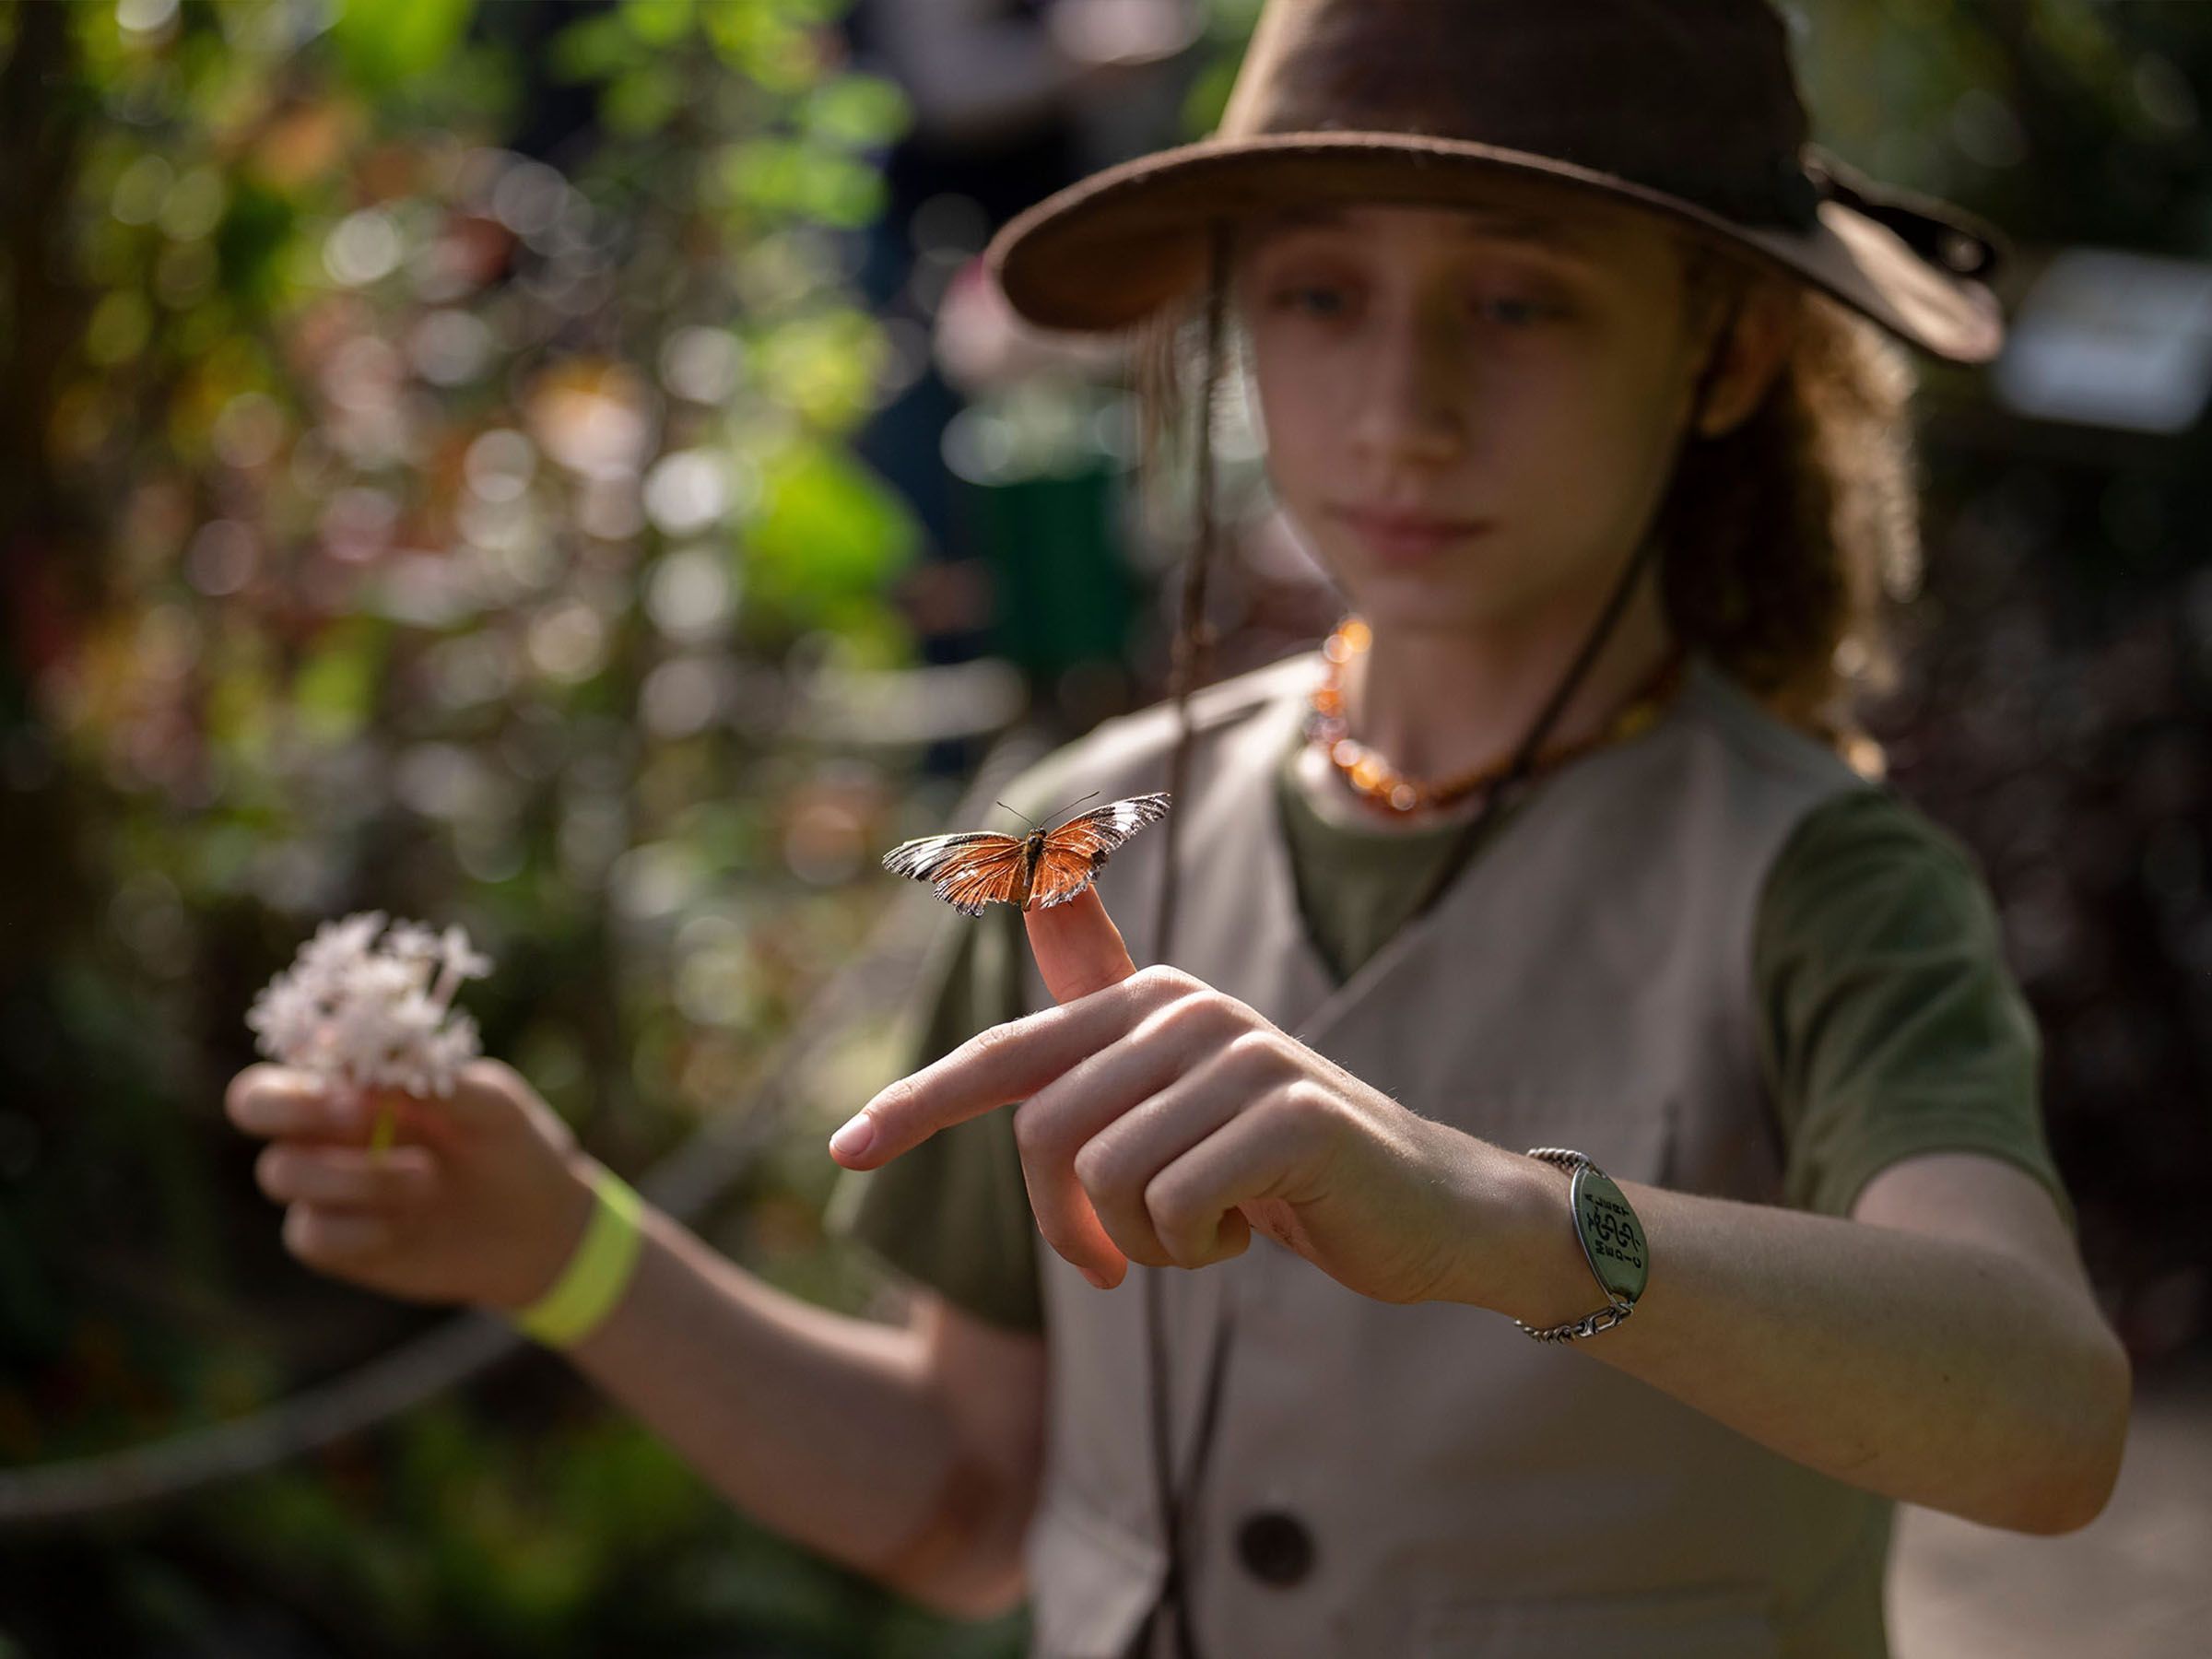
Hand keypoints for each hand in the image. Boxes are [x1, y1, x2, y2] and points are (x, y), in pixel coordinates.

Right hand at [225, 1058, 598, 1313]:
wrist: (537, 1226)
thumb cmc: (511, 1144)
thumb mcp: (491, 1103)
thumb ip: (435, 1078)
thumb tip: (373, 1070)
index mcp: (357, 1079)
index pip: (294, 1053)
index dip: (304, 1062)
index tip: (353, 1086)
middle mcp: (327, 1126)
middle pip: (252, 1103)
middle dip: (287, 1109)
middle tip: (356, 1116)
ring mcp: (325, 1185)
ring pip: (281, 1172)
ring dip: (353, 1175)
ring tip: (427, 1179)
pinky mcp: (336, 1241)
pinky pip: (307, 1234)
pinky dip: (353, 1230)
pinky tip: (401, 1229)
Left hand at [829, 888, 1494, 1302]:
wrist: (1421, 1206)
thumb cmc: (1273, 1162)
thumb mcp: (1175, 1084)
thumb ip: (1098, 988)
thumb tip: (1030, 865)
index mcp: (1144, 1001)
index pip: (1006, 1058)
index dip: (918, 1104)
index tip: (844, 1151)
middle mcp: (1185, 1009)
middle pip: (1047, 1138)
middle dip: (1069, 1227)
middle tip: (1117, 1263)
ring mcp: (1241, 1055)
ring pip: (1107, 1182)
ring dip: (1145, 1246)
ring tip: (1206, 1231)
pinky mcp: (1291, 1115)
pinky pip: (1175, 1210)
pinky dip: (1199, 1250)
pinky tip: (1253, 1229)